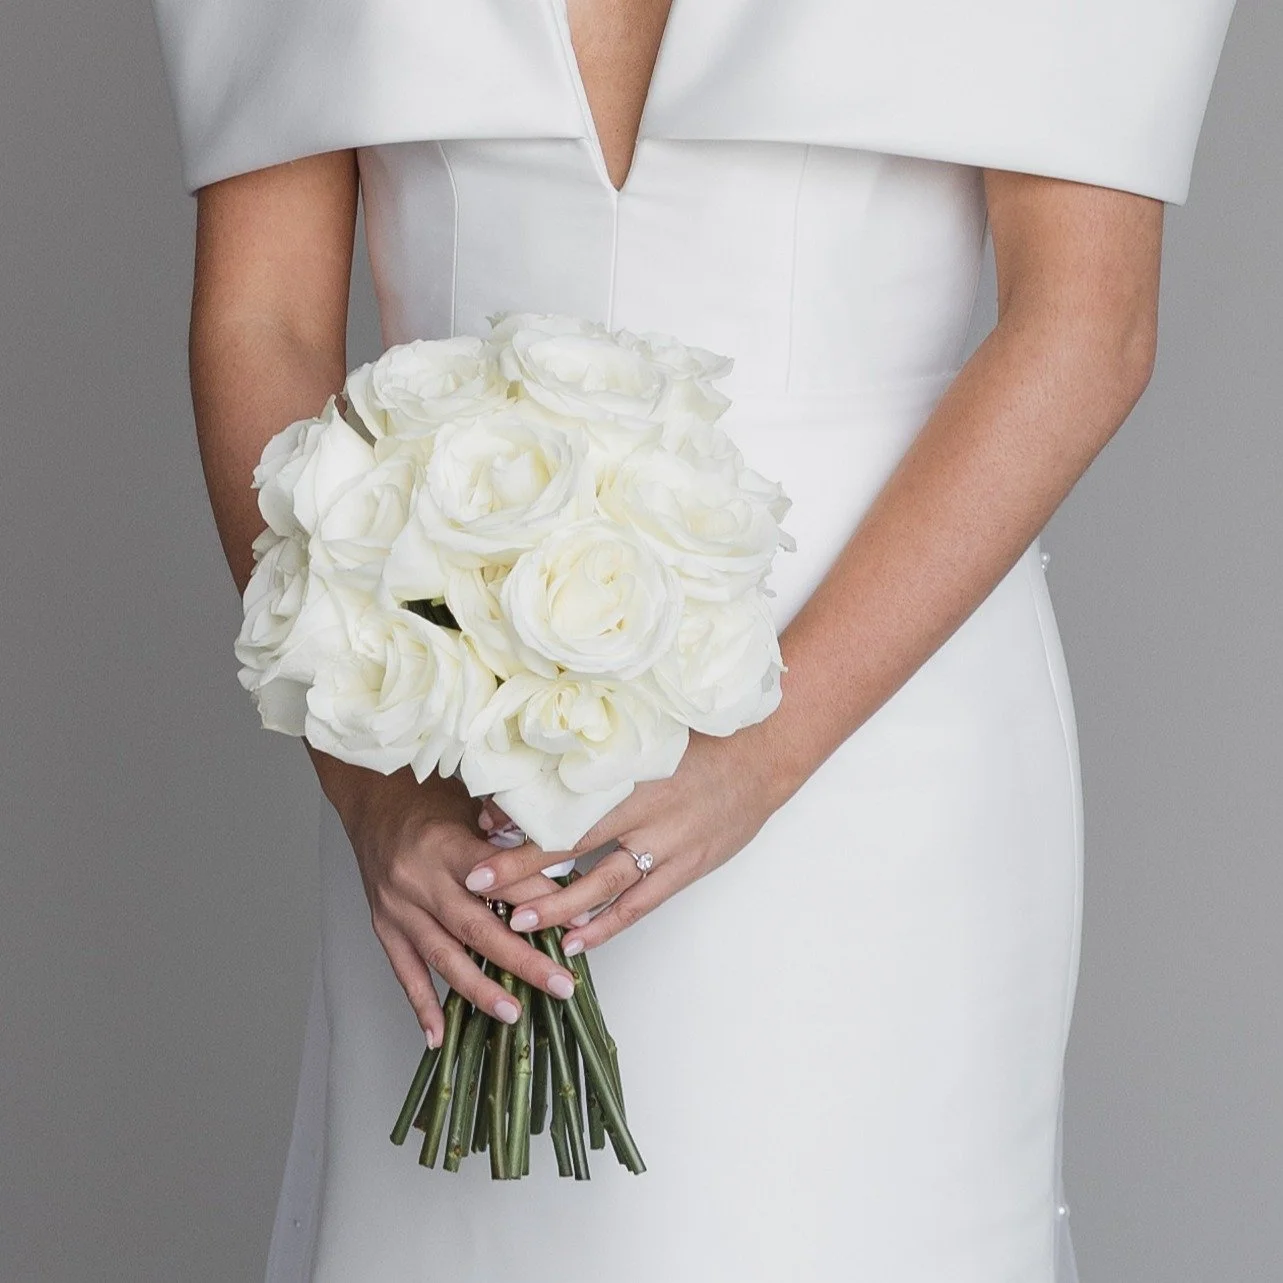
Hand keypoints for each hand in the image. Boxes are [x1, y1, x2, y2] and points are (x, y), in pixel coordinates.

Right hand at [317, 757, 578, 1046]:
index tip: (575, 920)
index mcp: (445, 845)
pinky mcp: (384, 926)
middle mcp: (419, 881)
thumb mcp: (473, 807)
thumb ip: (509, 842)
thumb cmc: (430, 799)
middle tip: (559, 985)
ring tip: (513, 1015)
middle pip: (475, 928)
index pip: (497, 879)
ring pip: (443, 957)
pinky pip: (404, 972)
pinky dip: (422, 1005)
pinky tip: (439, 1036)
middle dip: (521, 961)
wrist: (371, 797)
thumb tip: (562, 879)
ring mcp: (398, 908)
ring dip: (480, 990)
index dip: (538, 900)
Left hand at [465, 729, 787, 954]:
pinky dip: (607, 924)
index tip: (480, 832)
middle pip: (572, 846)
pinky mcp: (688, 867)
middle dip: (522, 868)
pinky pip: (641, 903)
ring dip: (559, 906)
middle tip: (477, 885)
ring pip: (603, 884)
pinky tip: (576, 941)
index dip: (522, 820)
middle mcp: (644, 813)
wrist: (761, 756)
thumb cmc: (699, 743)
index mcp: (628, 777)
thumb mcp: (646, 742)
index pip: (565, 803)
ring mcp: (668, 844)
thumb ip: (601, 759)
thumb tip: (542, 770)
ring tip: (518, 923)